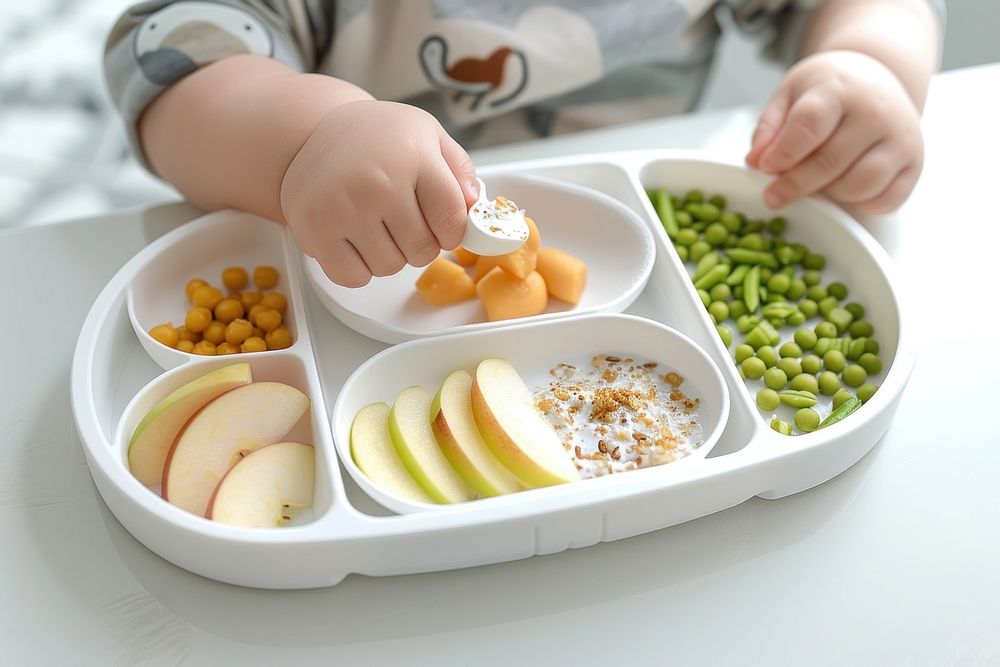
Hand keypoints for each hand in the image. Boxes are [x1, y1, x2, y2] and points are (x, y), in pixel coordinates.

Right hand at [280, 100, 477, 286]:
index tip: (442, 224)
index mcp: (413, 157)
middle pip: (422, 251)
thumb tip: (474, 208)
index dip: (452, 231)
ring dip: (388, 255)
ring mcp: (342, 209)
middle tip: (401, 218)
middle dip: (419, 242)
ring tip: (374, 223)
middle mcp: (378, 183)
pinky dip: (358, 267)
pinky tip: (354, 238)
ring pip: (389, 267)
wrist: (314, 132)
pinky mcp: (313, 230)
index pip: (452, 222)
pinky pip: (353, 277)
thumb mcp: (428, 135)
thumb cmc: (377, 138)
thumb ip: (460, 171)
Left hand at [746, 50, 922, 214]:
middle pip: (830, 162)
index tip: (765, 168)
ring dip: (829, 194)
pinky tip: (844, 188)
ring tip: (815, 183)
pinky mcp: (915, 163)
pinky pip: (885, 200)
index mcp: (840, 90)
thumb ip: (769, 126)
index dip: (783, 153)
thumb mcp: (791, 94)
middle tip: (773, 195)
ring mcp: (901, 139)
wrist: (876, 78)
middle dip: (795, 185)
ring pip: (859, 186)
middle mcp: (877, 112)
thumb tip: (756, 161)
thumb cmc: (829, 90)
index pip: (809, 125)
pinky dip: (860, 203)